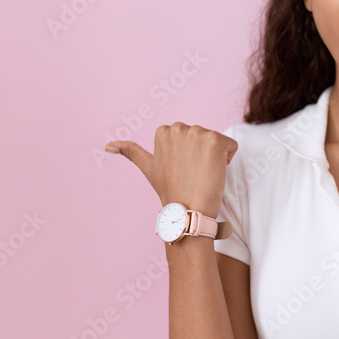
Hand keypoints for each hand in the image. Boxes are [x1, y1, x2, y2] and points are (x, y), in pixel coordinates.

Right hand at [104, 123, 237, 216]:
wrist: (187, 210)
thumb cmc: (171, 191)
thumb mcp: (148, 167)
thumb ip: (130, 152)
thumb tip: (107, 145)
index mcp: (163, 131)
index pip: (190, 137)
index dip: (189, 155)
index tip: (181, 170)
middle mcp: (178, 128)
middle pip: (204, 137)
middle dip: (202, 155)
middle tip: (192, 174)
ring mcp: (196, 133)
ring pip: (217, 142)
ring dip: (214, 158)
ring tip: (201, 174)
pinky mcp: (214, 141)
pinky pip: (231, 146)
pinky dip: (228, 160)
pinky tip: (214, 172)